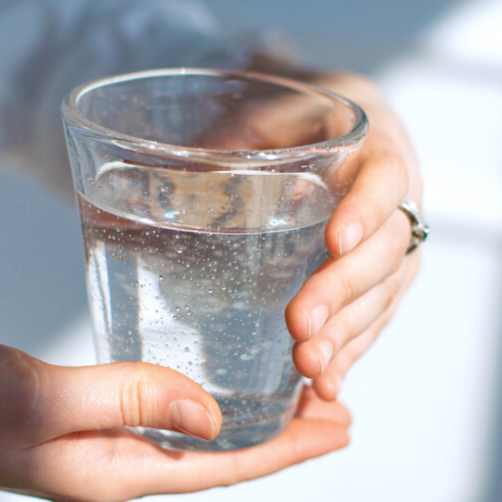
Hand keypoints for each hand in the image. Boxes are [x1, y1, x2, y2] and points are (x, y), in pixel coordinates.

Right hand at [0, 324, 350, 501]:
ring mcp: (91, 441)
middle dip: (282, 434)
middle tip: (340, 403)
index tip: (344, 425)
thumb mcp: (42, 398)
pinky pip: (152, 406)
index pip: (222, 467)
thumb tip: (215, 412)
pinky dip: (193, 394)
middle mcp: (111, 464)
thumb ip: (131, 399)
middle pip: (217, 456)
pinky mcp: (73, 411)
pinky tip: (206, 373)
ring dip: (244, 414)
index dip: (288, 448)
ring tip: (291, 388)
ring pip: (188, 432)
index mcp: (112, 473)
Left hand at [244, 60, 423, 400]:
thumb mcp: (258, 118)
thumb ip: (212, 152)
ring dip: (348, 334)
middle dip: (344, 291)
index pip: (386, 177)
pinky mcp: (382, 281)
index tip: (334, 241)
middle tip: (300, 326)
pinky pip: (376, 320)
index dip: (366, 210)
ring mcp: (392, 245)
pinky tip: (325, 384)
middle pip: (387, 250)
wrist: (326, 128)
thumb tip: (105, 202)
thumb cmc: (290, 121)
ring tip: (309, 369)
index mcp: (373, 145)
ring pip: (385, 294)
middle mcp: (396, 199)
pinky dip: (351, 352)